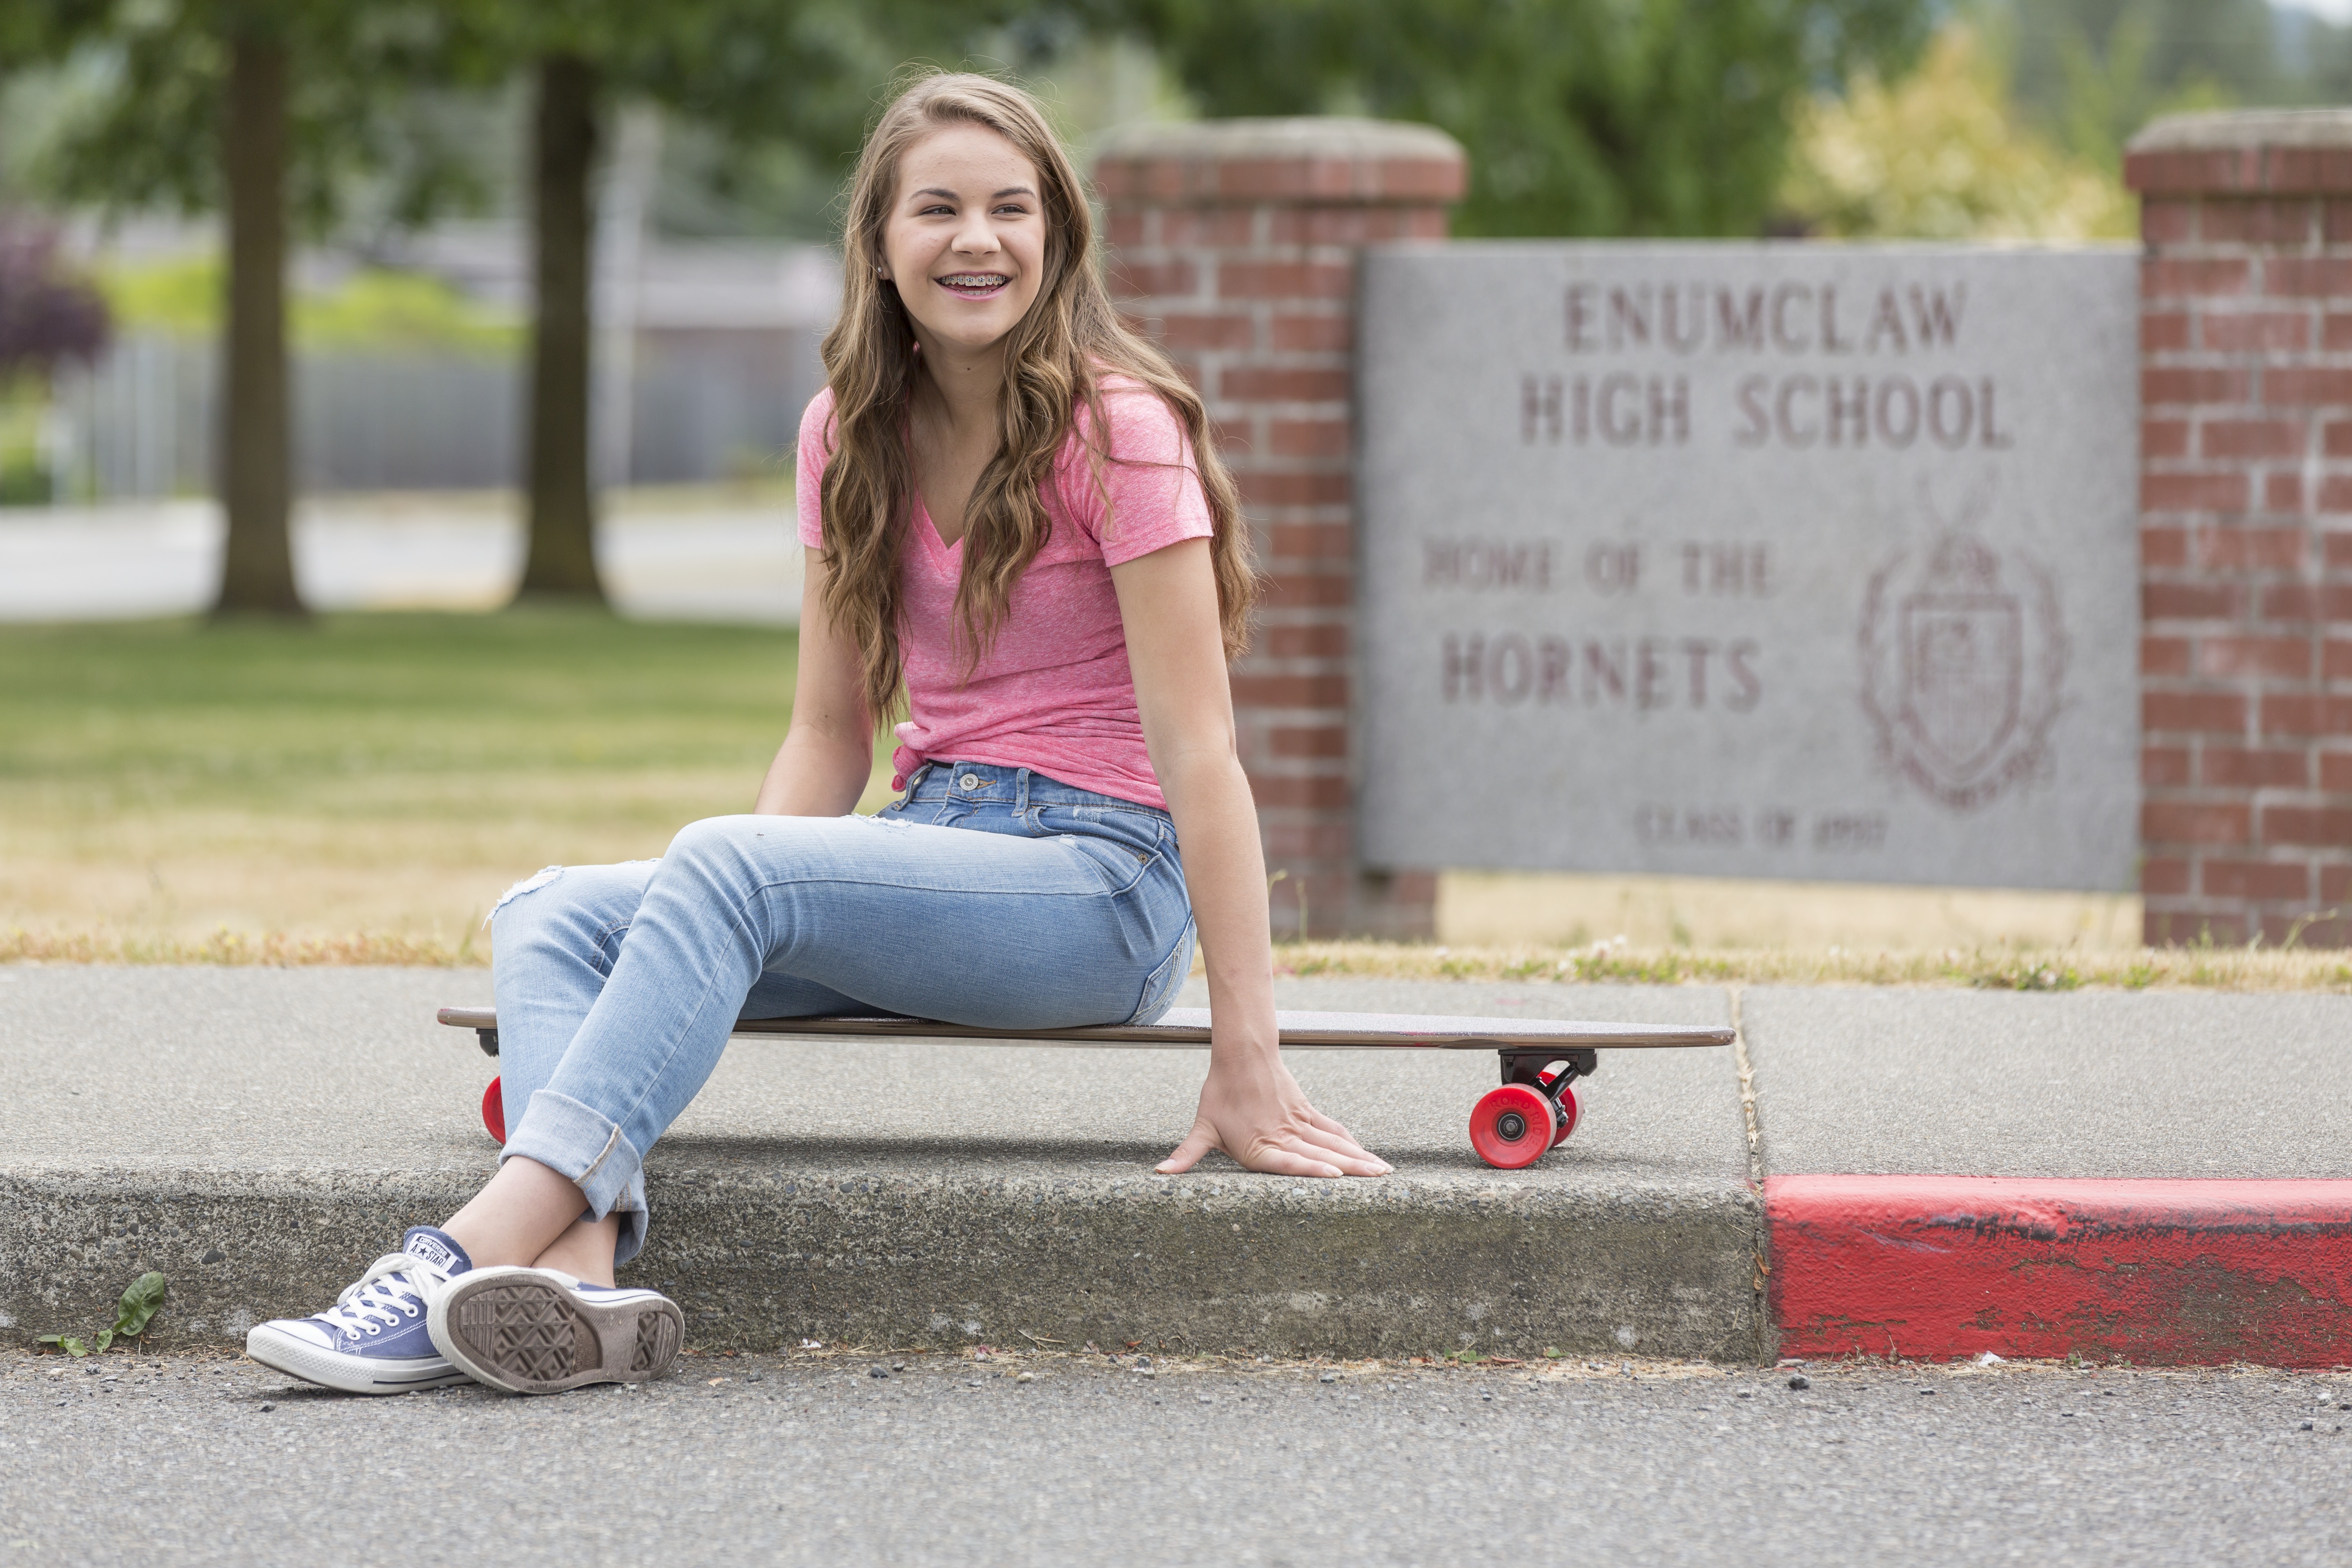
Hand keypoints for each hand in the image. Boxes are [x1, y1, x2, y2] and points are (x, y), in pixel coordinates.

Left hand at [1157, 1051, 1392, 1176]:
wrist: (1241, 1054)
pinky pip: (1332, 1129)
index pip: (1288, 1161)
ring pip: (1333, 1142)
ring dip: (1359, 1157)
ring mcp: (1298, 1123)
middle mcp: (1283, 1135)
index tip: (1334, 1175)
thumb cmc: (1220, 1094)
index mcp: (1259, 1145)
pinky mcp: (1307, 1112)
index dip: (1311, 1168)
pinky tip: (1367, 1155)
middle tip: (1378, 1180)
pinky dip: (1351, 1143)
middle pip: (1321, 1154)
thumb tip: (1159, 1172)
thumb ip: (1187, 1155)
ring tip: (1383, 1171)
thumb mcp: (1203, 1127)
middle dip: (1351, 1169)